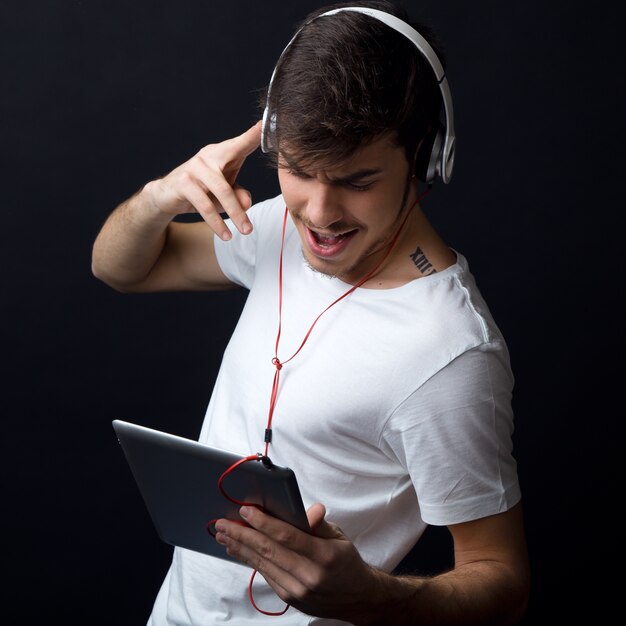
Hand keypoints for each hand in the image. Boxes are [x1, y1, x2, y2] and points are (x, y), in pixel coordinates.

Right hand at [143, 121, 261, 239]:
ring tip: (242, 233)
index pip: (241, 144)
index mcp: (221, 153)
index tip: (265, 124)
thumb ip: (238, 195)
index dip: (253, 134)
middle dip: (240, 207)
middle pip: (232, 178)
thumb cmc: (201, 189)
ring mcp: (195, 167)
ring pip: (221, 193)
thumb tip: (247, 204)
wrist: (166, 195)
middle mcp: (208, 156)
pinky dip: (216, 222)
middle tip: (250, 229)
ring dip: (232, 216)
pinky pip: (204, 204)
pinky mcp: (183, 182)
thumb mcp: (224, 193)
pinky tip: (225, 234)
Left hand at [215, 503, 382, 621]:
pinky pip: (265, 574)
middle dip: (242, 535)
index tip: (246, 511)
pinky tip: (238, 549)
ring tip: (223, 534)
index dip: (263, 523)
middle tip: (223, 523)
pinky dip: (249, 560)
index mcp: (323, 556)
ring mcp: (297, 590)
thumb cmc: (347, 562)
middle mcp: (308, 576)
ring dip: (239, 548)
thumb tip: (310, 509)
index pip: (287, 536)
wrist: (357, 598)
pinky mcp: (289, 598)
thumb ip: (319, 524)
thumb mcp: (339, 537)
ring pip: (262, 564)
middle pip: (268, 551)